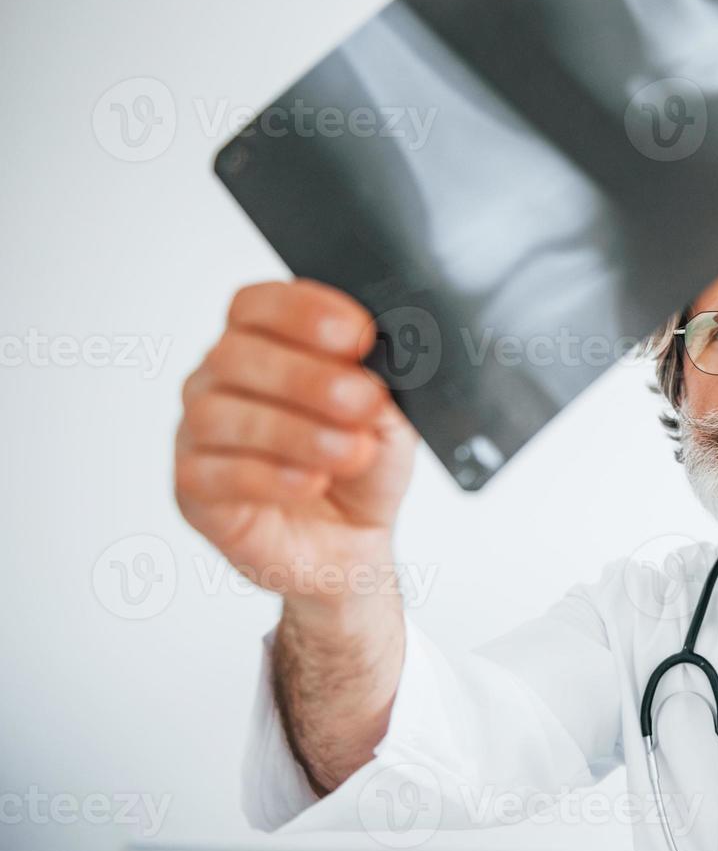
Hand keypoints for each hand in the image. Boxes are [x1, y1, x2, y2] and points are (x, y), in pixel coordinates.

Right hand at [174, 280, 417, 612]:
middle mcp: (221, 379)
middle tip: (364, 400)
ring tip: (350, 452)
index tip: (359, 334)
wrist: (350, 546)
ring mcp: (198, 432)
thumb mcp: (392, 421)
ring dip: (294, 431)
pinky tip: (309, 482)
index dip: (303, 311)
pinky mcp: (192, 488)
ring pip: (220, 414)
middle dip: (308, 376)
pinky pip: (212, 473)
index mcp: (266, 344)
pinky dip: (267, 476)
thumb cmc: (362, 468)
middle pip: (237, 354)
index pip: (258, 304)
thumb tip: (385, 362)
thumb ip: (384, 387)